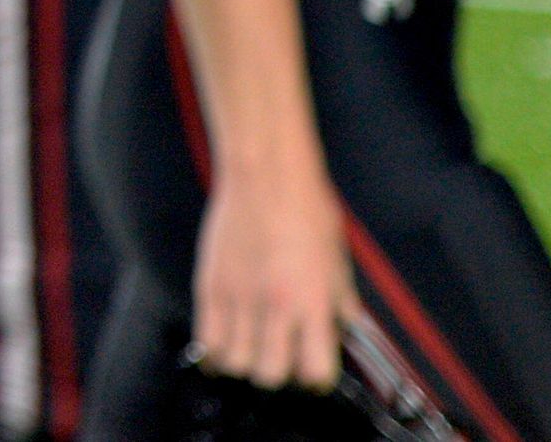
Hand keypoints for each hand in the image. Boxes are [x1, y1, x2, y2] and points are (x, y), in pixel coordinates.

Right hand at [191, 160, 350, 389]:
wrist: (265, 173)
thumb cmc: (306, 207)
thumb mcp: (337, 258)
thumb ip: (340, 301)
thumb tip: (345, 327)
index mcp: (312, 301)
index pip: (315, 373)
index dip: (316, 377)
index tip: (315, 367)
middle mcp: (274, 306)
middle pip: (269, 376)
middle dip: (278, 373)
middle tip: (280, 355)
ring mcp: (238, 297)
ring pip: (235, 364)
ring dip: (245, 363)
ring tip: (251, 348)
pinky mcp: (210, 285)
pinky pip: (205, 340)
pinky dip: (214, 352)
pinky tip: (225, 343)